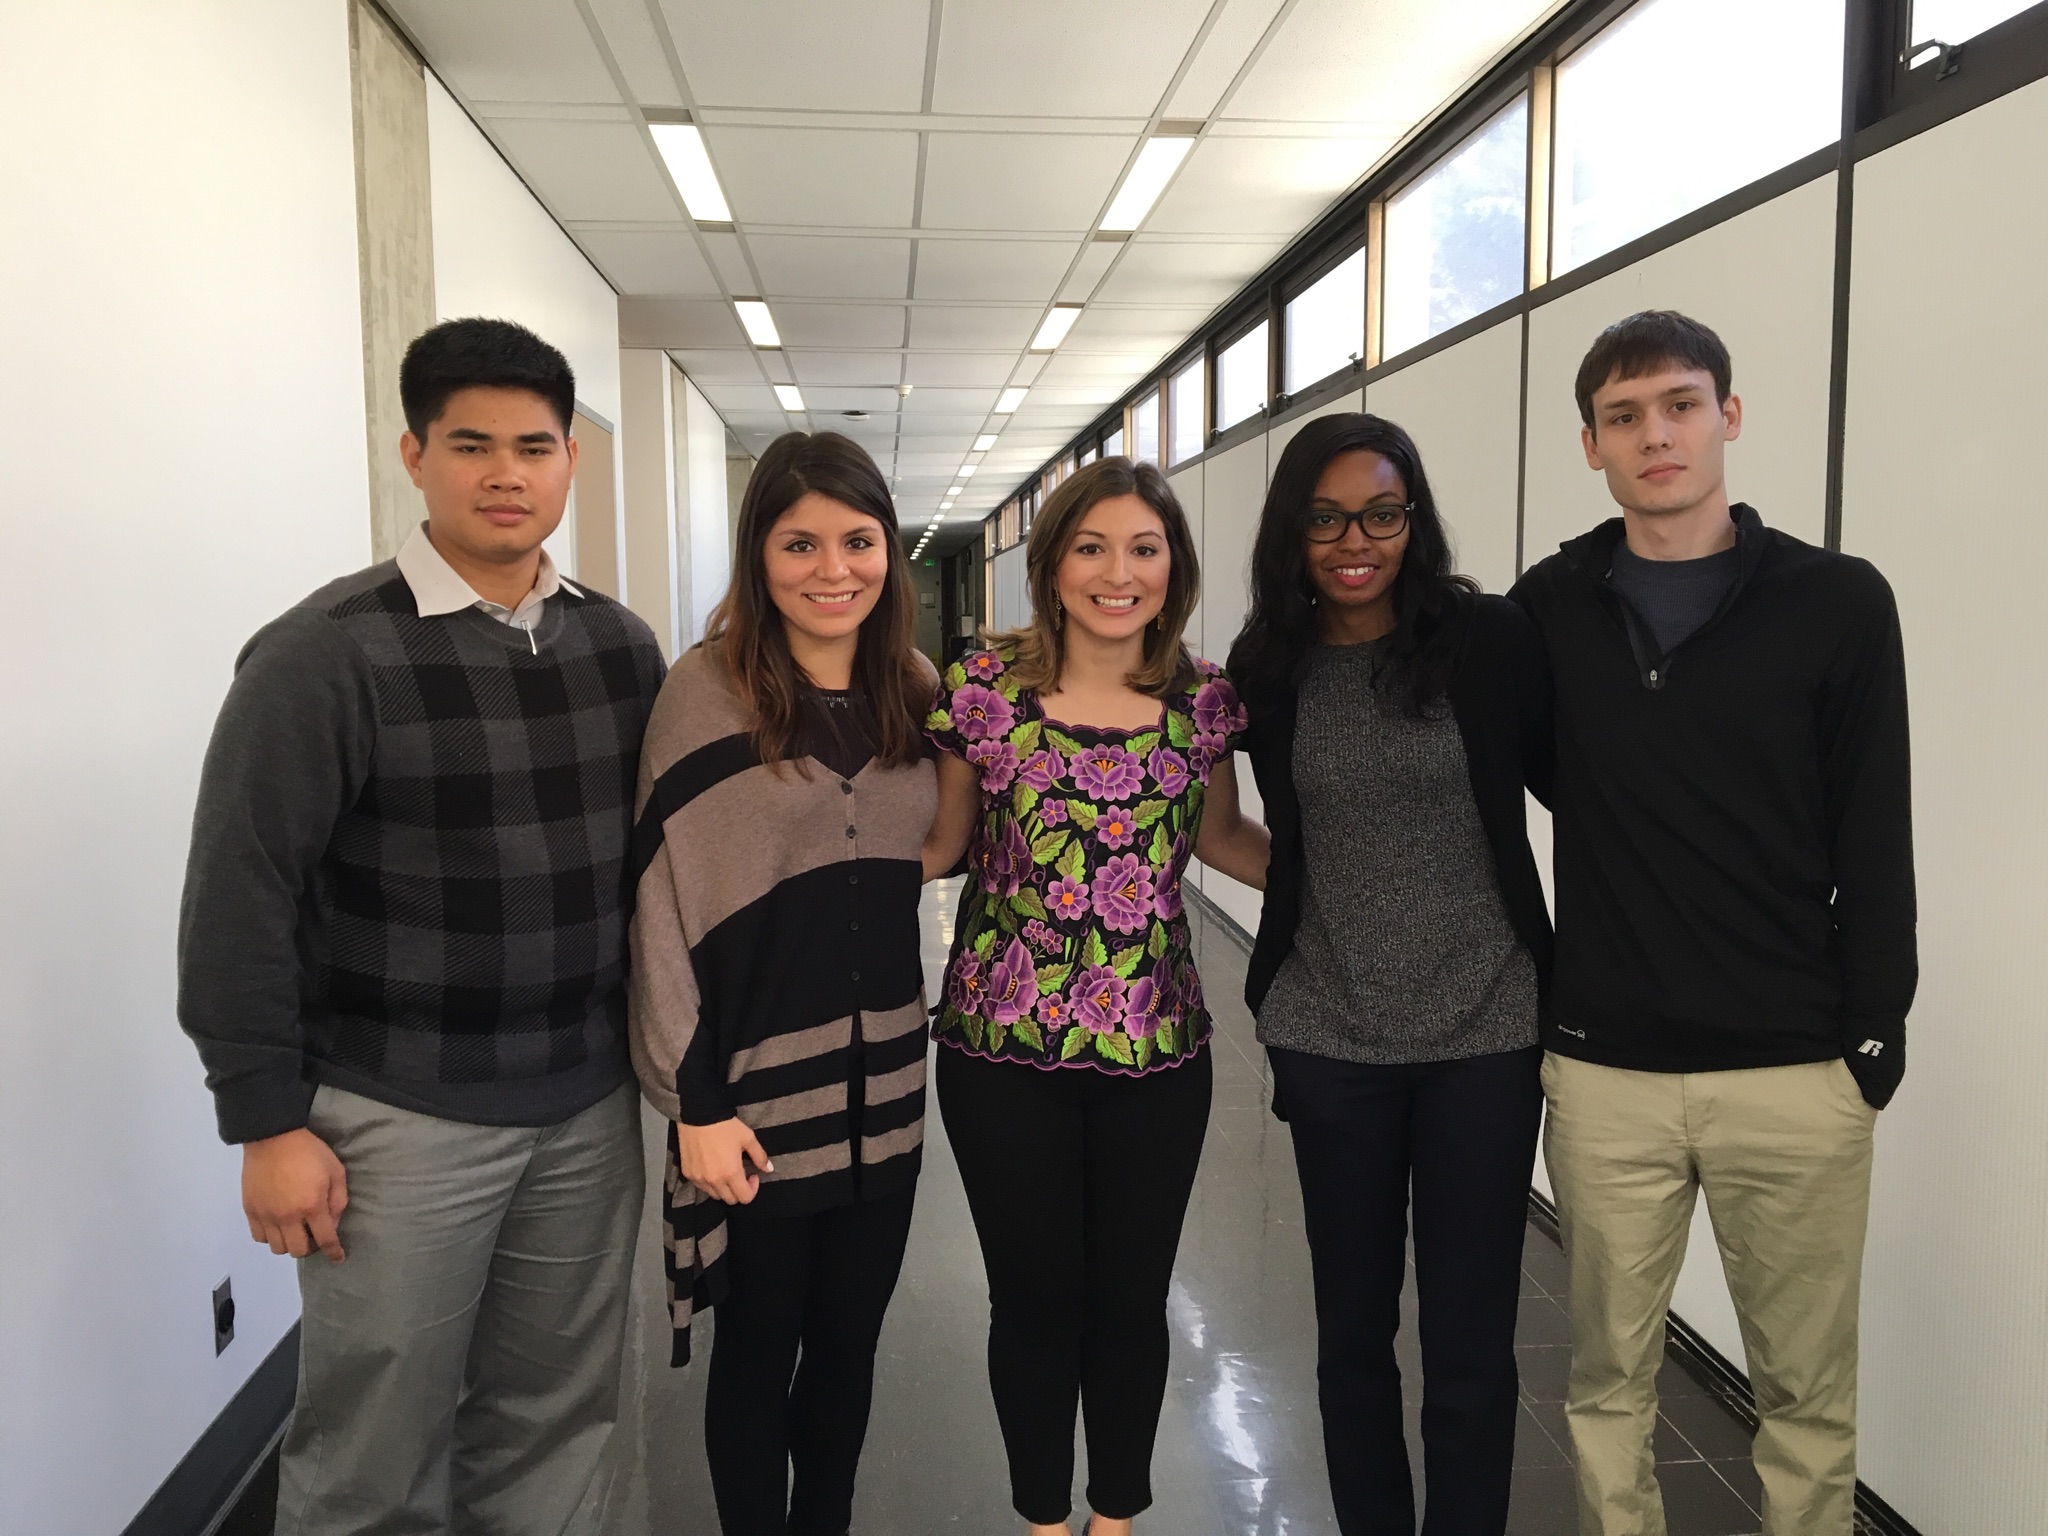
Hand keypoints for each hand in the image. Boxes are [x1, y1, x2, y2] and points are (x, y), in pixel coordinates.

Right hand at [242, 1128, 348, 1261]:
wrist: (272, 1137)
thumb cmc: (309, 1151)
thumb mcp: (335, 1170)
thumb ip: (338, 1200)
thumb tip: (333, 1223)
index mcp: (311, 1206)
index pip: (325, 1239)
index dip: (333, 1252)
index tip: (338, 1258)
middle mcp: (287, 1216)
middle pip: (298, 1250)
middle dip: (311, 1247)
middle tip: (315, 1235)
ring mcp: (266, 1215)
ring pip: (277, 1248)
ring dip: (290, 1243)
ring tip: (295, 1230)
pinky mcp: (250, 1210)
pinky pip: (259, 1237)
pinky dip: (270, 1237)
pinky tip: (278, 1225)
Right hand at [677, 1118, 773, 1204]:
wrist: (698, 1114)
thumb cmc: (725, 1126)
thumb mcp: (748, 1138)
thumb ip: (760, 1156)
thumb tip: (769, 1169)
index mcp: (731, 1173)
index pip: (744, 1198)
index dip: (752, 1189)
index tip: (753, 1175)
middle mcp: (714, 1181)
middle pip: (730, 1200)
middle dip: (739, 1190)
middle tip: (741, 1174)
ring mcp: (699, 1179)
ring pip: (714, 1195)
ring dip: (723, 1188)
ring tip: (726, 1171)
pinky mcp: (688, 1174)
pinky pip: (701, 1187)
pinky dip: (709, 1183)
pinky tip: (712, 1168)